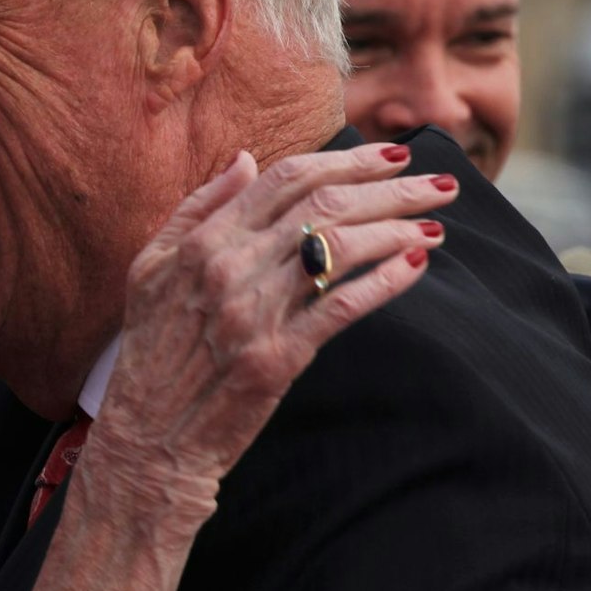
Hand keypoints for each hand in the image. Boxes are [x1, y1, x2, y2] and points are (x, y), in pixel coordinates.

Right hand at [87, 143, 453, 532]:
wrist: (149, 435)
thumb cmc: (151, 348)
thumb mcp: (152, 266)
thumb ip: (197, 208)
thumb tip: (247, 159)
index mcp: (202, 241)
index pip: (286, 179)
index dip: (347, 160)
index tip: (392, 155)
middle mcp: (229, 269)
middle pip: (325, 206)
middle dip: (392, 188)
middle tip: (441, 182)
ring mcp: (254, 313)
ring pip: (339, 249)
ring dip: (398, 228)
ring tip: (437, 223)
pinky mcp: (277, 358)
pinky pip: (343, 308)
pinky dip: (385, 281)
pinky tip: (416, 264)